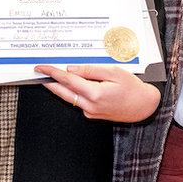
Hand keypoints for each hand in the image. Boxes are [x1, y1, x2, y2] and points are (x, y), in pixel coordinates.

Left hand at [34, 64, 160, 123]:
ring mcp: (91, 112)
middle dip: (49, 82)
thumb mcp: (114, 72)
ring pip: (70, 98)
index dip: (53, 73)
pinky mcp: (93, 114)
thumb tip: (72, 68)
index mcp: (95, 93)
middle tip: (39, 73)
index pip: (68, 81)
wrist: (144, 106)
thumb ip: (91, 70)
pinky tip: (72, 84)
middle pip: (63, 93)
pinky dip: (73, 92)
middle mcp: (91, 105)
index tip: (42, 68)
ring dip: (59, 88)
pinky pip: (79, 101)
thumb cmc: (133, 89)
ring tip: (50, 77)